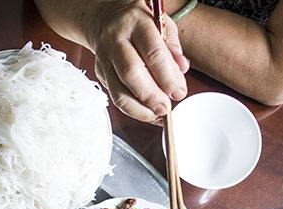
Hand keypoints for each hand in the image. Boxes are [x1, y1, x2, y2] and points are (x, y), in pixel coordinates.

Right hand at [91, 0, 189, 123]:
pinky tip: (147, 112)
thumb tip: (182, 70)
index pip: (153, 53)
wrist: (108, 19)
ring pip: (118, 92)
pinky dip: (133, 110)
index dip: (168, 77)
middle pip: (131, 74)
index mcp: (136, 24)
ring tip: (156, 114)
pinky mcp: (101, 74)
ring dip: (139, 109)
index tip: (179, 91)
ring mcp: (105, 59)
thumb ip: (173, 48)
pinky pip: (115, 97)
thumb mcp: (162, 25)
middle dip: (151, 96)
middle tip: (166, 108)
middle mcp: (116, 41)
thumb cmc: (139, 24)